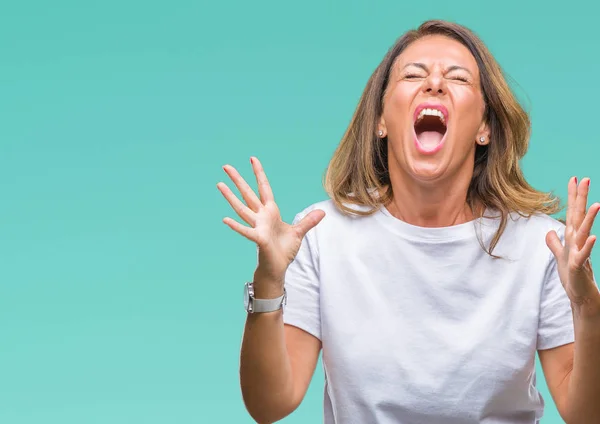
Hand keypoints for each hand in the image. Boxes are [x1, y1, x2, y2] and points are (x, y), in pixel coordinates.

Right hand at [217, 157, 324, 289]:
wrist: (278, 268)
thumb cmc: (284, 251)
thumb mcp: (299, 233)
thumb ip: (308, 221)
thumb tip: (322, 212)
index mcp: (270, 212)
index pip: (263, 188)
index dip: (259, 173)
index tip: (252, 159)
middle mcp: (261, 216)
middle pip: (247, 194)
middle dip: (238, 180)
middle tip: (226, 166)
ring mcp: (258, 227)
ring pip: (242, 208)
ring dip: (231, 197)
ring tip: (219, 184)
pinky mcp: (259, 239)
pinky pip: (246, 231)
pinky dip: (236, 226)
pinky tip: (225, 219)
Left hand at [546, 177, 599, 310]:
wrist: (580, 295)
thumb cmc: (573, 276)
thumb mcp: (560, 256)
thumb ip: (555, 243)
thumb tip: (550, 231)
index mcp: (573, 237)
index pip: (573, 212)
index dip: (573, 196)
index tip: (574, 178)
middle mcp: (578, 241)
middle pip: (579, 216)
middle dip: (581, 198)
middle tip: (585, 179)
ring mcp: (580, 252)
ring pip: (584, 232)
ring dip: (589, 218)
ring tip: (596, 204)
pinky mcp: (579, 266)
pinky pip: (583, 254)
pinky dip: (587, 245)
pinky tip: (592, 237)